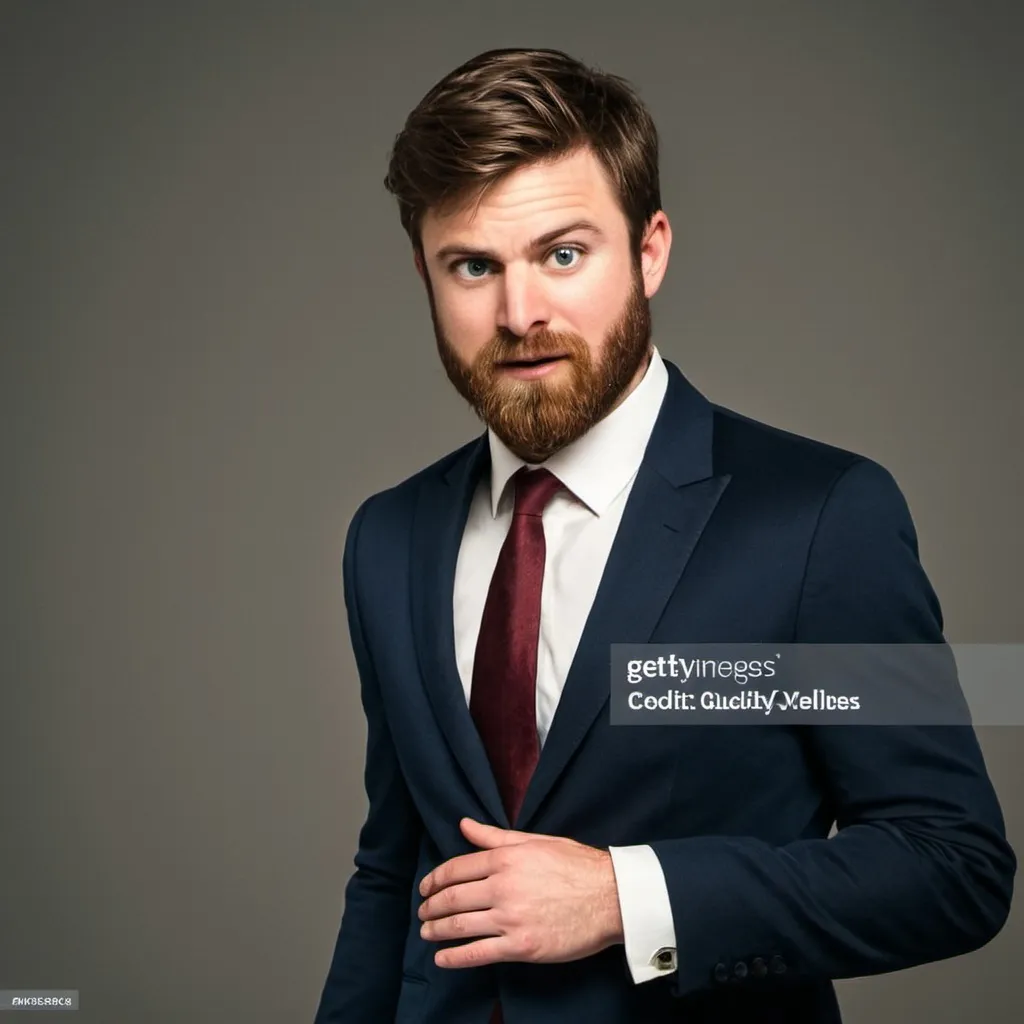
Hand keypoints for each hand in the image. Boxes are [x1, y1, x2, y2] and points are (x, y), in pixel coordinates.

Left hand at [417, 817, 623, 967]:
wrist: (611, 897)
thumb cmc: (576, 865)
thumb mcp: (535, 841)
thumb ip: (495, 836)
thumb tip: (464, 825)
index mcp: (505, 858)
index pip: (457, 868)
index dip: (435, 879)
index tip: (425, 888)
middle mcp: (503, 887)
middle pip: (453, 898)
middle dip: (430, 906)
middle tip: (422, 912)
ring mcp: (511, 918)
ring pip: (460, 926)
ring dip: (436, 930)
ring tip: (427, 932)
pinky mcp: (522, 947)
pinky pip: (478, 953)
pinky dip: (454, 957)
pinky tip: (442, 959)